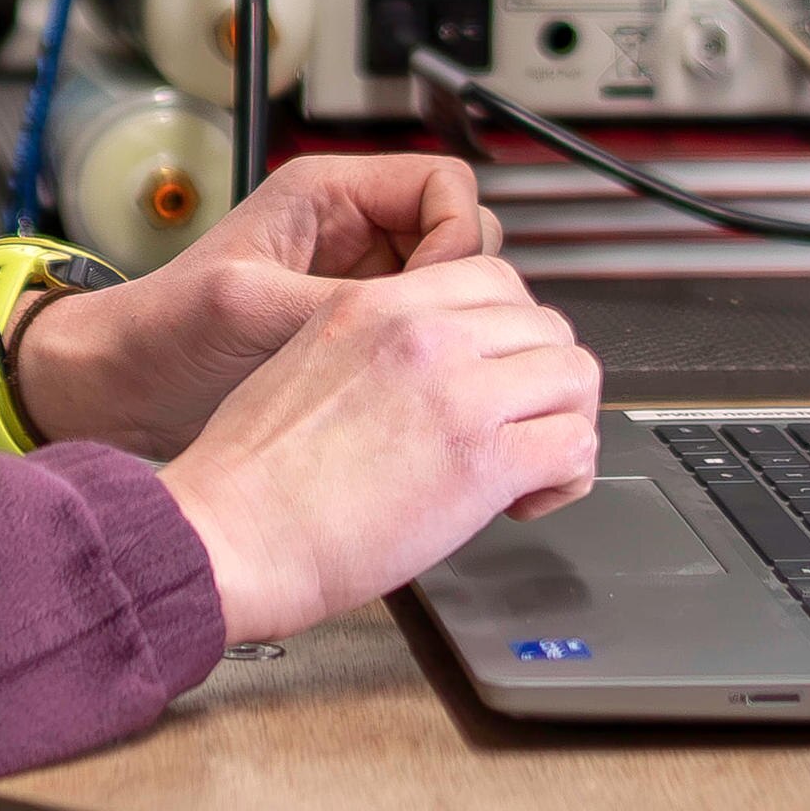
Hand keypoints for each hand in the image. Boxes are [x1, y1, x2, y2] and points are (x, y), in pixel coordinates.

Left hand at [7, 154, 505, 459]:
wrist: (121, 389)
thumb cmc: (161, 331)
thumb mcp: (250, 307)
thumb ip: (338, 302)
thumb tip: (421, 315)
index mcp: (330, 195)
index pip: (446, 186)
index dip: (458, 237)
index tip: (436, 294)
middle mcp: (353, 231)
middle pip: (463, 239)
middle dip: (461, 288)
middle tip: (434, 341)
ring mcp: (358, 284)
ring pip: (451, 292)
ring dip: (447, 329)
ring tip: (422, 373)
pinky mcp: (355, 334)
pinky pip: (423, 336)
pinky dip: (430, 362)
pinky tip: (410, 395)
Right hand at [149, 257, 602, 643]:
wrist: (233, 531)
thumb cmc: (250, 474)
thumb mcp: (303, 364)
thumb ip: (375, 355)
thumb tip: (423, 383)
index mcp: (376, 306)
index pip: (494, 279)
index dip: (509, 332)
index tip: (496, 375)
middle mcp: (425, 335)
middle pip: (546, 325)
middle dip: (542, 380)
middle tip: (515, 428)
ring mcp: (458, 393)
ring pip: (576, 376)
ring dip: (564, 422)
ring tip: (529, 467)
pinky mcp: (483, 461)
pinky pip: (575, 445)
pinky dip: (566, 478)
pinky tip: (525, 502)